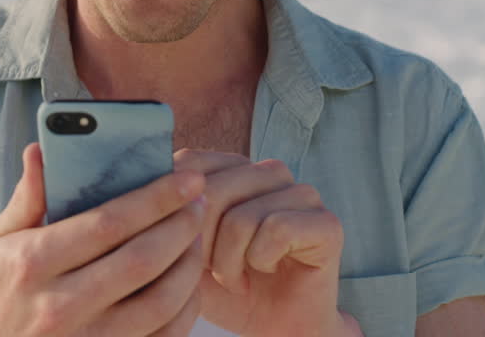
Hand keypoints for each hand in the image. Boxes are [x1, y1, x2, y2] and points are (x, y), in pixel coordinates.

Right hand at [0, 143, 206, 336]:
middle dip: (182, 225)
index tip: (188, 179)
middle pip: (142, 259)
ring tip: (196, 238)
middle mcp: (60, 304)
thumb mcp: (2, 243)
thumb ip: (28, 197)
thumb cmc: (5, 294)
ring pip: (161, 300)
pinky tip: (188, 281)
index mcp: (34, 262)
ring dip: (189, 264)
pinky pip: (164, 335)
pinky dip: (186, 306)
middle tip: (199, 202)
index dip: (156, 198)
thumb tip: (40, 150)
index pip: (108, 223)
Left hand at [174, 149, 352, 336]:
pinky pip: (276, 231)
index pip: (190, 164)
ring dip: (229, 262)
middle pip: (212, 190)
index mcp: (235, 168)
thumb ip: (169, 213)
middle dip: (201, 245)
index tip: (185, 249)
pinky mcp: (326, 223)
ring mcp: (301, 194)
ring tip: (237, 278)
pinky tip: (265, 271)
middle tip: (213, 272)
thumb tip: (158, 186)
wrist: (273, 329)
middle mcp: (269, 173)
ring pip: (241, 217)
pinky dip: (261, 261)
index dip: (176, 212)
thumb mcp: (183, 249)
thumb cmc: (225, 288)